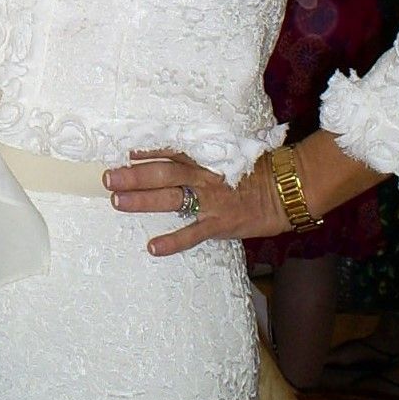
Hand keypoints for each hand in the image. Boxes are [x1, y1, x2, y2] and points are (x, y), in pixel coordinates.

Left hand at [105, 147, 286, 255]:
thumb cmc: (262, 171)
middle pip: (163, 173)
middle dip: (134, 176)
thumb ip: (207, 158)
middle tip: (108, 178)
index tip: (124, 152)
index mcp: (207, 159)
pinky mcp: (220, 223)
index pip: (172, 152)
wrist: (289, 189)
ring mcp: (211, 201)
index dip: (148, 152)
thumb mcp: (233, 156)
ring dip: (142, 200)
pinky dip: (172, 241)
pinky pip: (192, 233)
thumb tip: (180, 156)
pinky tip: (152, 247)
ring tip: (117, 202)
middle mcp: (204, 177)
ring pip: (170, 198)